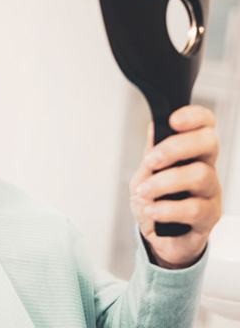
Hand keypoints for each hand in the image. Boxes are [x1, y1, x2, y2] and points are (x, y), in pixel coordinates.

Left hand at [129, 105, 221, 268]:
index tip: (173, 120)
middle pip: (208, 143)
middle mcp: (206, 169)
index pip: (205, 126)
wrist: (159, 238)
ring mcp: (210, 194)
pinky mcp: (208, 219)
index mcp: (192, 154)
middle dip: (175, 148)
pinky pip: (193, 209)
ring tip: (144, 193)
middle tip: (151, 162)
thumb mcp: (146, 174)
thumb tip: (154, 126)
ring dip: (164, 183)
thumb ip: (152, 152)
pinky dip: (166, 209)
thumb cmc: (156, 202)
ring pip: (199, 176)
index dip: (194, 117)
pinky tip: (152, 211)